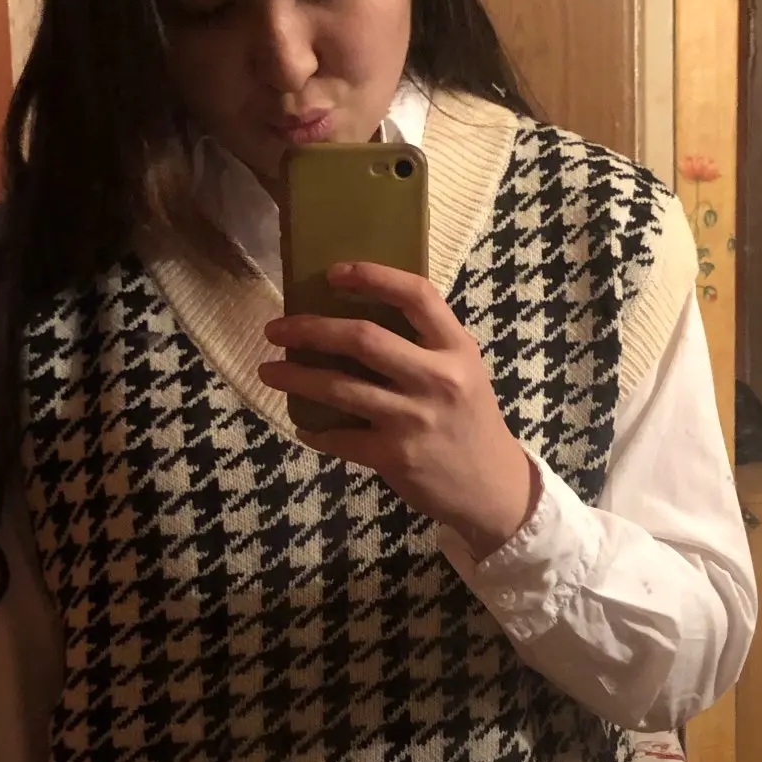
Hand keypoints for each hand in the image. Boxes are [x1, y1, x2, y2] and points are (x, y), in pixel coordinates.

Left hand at [261, 262, 536, 557]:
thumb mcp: (464, 371)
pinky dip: (315, 431)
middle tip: (276, 329)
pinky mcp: (395, 456)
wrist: (493, 488)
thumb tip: (358, 313)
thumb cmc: (470, 421)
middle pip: (363, 339)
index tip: (333, 273)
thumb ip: (426, 344)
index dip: (373, 276)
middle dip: (310, 330)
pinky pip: (340, 438)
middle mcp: (438, 378)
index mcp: (456, 348)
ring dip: (296, 378)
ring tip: (268, 371)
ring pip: (340, 388)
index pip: (416, 296)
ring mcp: (415, 418)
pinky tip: (304, 425)